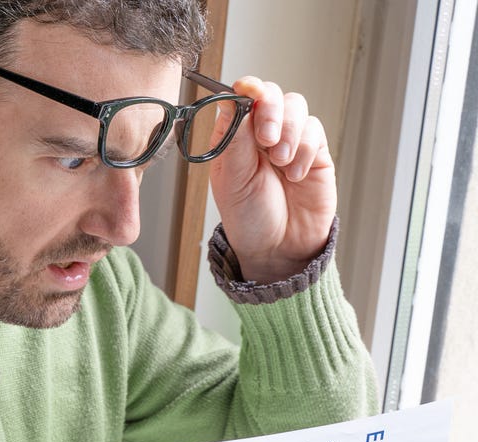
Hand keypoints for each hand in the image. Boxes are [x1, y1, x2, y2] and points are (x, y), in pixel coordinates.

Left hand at [208, 77, 335, 283]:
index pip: (240, 97)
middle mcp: (261, 134)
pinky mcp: (315, 152)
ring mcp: (290, 140)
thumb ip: (234, 140)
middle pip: (272, 95)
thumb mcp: (232, 181)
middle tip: (266, 139)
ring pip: (296, 107)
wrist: (279, 247)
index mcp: (233, 137)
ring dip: (289, 131)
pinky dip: (305, 150)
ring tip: (280, 162)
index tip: (249, 90)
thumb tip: (233, 101)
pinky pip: (315, 131)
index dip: (247, 88)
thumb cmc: (249, 217)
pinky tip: (295, 174)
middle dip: (271, 111)